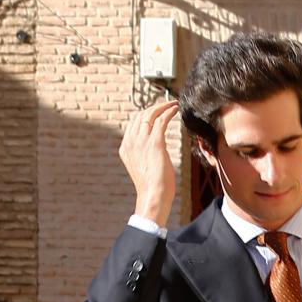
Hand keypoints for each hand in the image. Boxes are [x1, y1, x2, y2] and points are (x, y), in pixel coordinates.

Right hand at [120, 99, 179, 226]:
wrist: (153, 196)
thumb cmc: (152, 188)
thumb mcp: (142, 169)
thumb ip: (143, 157)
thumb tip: (153, 153)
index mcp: (125, 148)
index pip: (133, 124)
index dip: (145, 115)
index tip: (156, 113)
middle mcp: (131, 142)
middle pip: (140, 115)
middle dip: (153, 108)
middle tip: (166, 106)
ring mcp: (141, 141)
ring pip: (150, 114)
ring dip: (162, 106)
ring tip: (172, 105)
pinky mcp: (155, 143)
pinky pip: (161, 120)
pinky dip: (168, 111)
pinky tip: (175, 109)